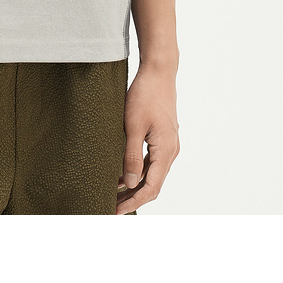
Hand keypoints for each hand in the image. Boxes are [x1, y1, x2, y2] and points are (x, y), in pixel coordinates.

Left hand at [116, 62, 179, 214]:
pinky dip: (138, 170)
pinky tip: (122, 172)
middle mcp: (170, 151)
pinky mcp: (163, 137)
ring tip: (113, 193)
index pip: (151, 188)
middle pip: (153, 184)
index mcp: (166, 151)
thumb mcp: (133, 126)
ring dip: (134, 185)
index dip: (133, 202)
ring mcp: (168, 144)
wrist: (158, 72)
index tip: (116, 210)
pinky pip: (152, 161)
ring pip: (152, 173)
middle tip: (111, 206)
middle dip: (133, 197)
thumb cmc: (145, 95)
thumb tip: (131, 183)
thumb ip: (132, 155)